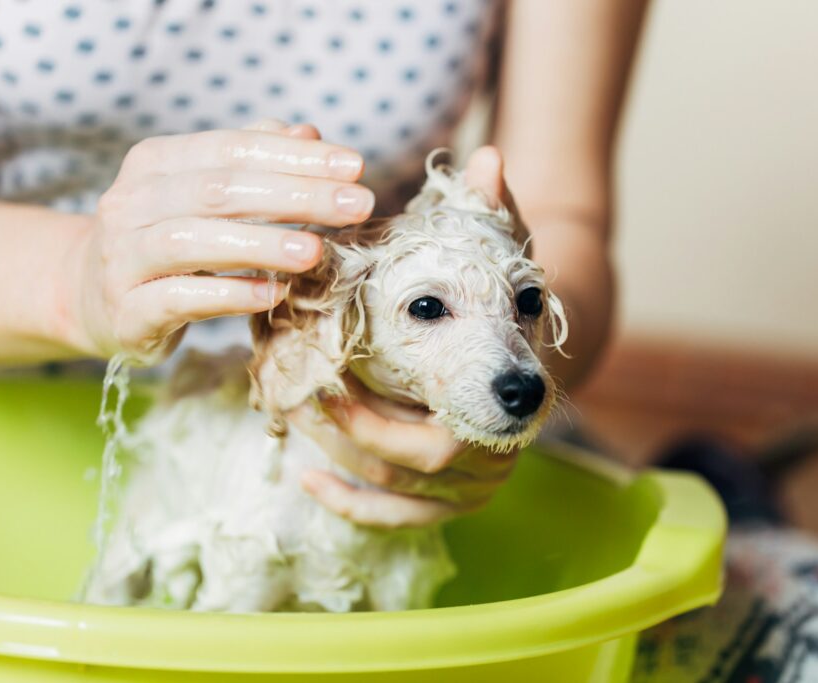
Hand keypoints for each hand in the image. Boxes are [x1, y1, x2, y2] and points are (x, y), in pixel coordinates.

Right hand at [68, 120, 374, 363]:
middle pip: (218, 190)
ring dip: (261, 244)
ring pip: (191, 241)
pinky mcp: (126, 311)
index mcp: (155, 162)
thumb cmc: (166, 238)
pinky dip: (228, 295)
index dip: (296, 156)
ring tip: (316, 252)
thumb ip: (252, 160)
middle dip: (296, 195)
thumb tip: (309, 132)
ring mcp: (122, 257)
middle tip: (356, 205)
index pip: (232, 148)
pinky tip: (273, 294)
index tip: (355, 166)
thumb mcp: (203, 192)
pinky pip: (178, 299)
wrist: (92, 297)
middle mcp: (130, 202)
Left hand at [295, 146, 526, 528]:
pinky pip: (394, 517)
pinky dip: (348, 502)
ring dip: (335, 456)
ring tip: (289, 414)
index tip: (319, 378)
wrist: (528, 348)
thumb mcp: (502, 255)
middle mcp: (494, 456)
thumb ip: (495, 215)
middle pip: (405, 466)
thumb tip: (485, 159)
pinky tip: (306, 474)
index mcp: (508, 405)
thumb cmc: (505, 300)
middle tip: (290, 391)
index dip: (370, 416)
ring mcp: (474, 486)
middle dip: (341, 432)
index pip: (436, 433)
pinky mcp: (451, 501)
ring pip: (393, 492)